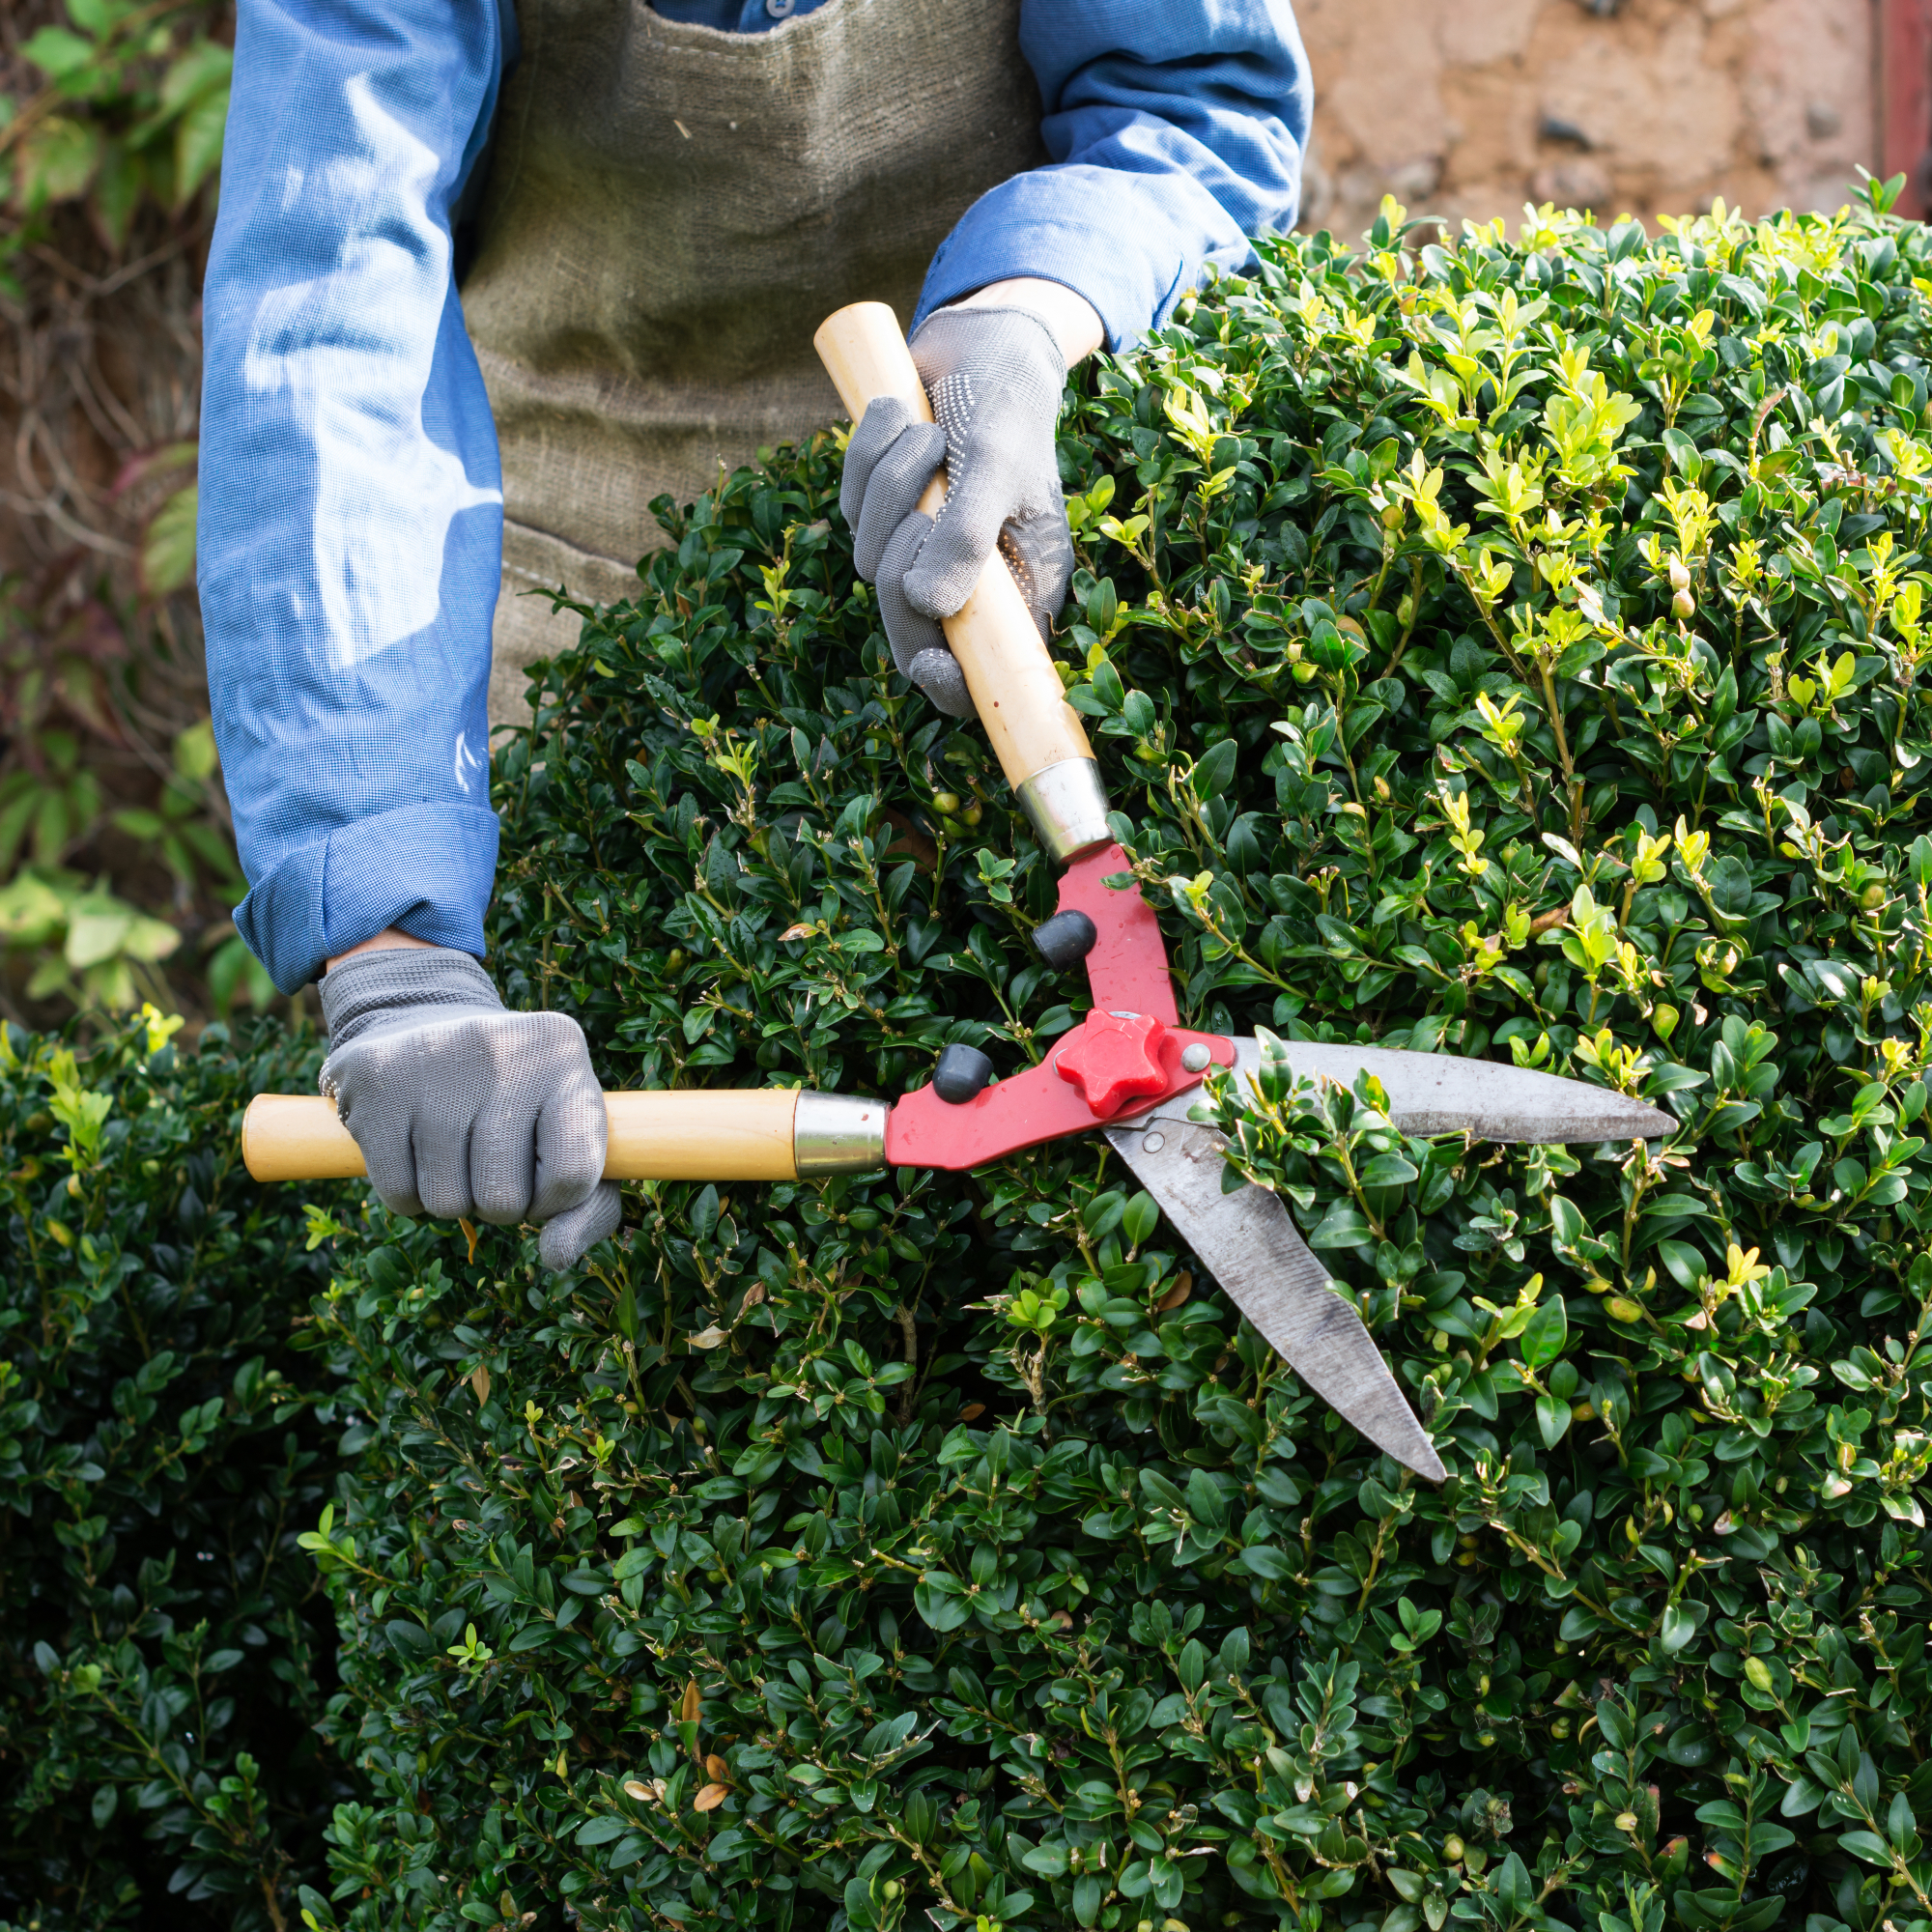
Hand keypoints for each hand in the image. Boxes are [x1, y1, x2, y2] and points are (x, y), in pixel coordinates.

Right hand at [317, 945, 620, 1268]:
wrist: (421, 1027)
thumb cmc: (515, 1104)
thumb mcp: (569, 1138)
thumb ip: (588, 1208)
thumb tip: (556, 1256)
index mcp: (564, 1055)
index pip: (574, 1175)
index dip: (554, 1201)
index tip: (542, 1179)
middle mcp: (502, 1048)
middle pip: (504, 1201)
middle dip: (498, 1203)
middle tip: (489, 1160)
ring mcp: (432, 1059)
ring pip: (448, 1206)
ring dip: (452, 1200)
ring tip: (453, 1149)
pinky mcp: (374, 1078)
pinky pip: (398, 1195)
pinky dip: (409, 1195)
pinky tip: (415, 1148)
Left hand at [840, 302, 1077, 717]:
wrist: (983, 343)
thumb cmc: (1006, 406)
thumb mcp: (995, 466)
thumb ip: (966, 536)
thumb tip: (927, 604)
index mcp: (1018, 591)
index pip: (979, 674)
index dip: (950, 686)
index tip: (927, 663)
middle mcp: (968, 582)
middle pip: (907, 625)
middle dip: (904, 557)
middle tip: (928, 498)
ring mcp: (920, 549)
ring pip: (869, 556)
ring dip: (890, 484)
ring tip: (929, 435)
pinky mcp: (883, 513)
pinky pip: (850, 505)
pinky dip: (869, 455)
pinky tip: (904, 416)